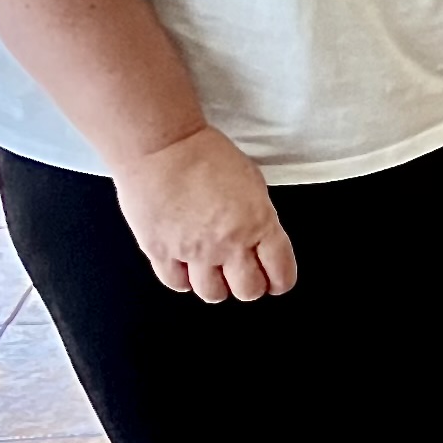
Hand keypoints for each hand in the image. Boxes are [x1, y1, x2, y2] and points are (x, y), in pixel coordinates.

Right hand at [112, 126, 295, 302]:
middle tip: (247, 278)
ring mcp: (194, 252)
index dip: (281, 281)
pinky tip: (187, 269)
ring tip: (216, 274)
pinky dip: (184, 281)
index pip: (280, 270)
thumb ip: (258, 216)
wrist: (163, 148)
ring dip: (218, 287)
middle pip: (247, 291)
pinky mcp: (162, 252)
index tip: (278, 282)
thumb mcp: (252, 183)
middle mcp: (228, 243)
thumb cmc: (206, 155)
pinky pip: (177, 283)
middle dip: (251, 287)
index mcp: (259, 223)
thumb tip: (260, 237)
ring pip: (212, 293)